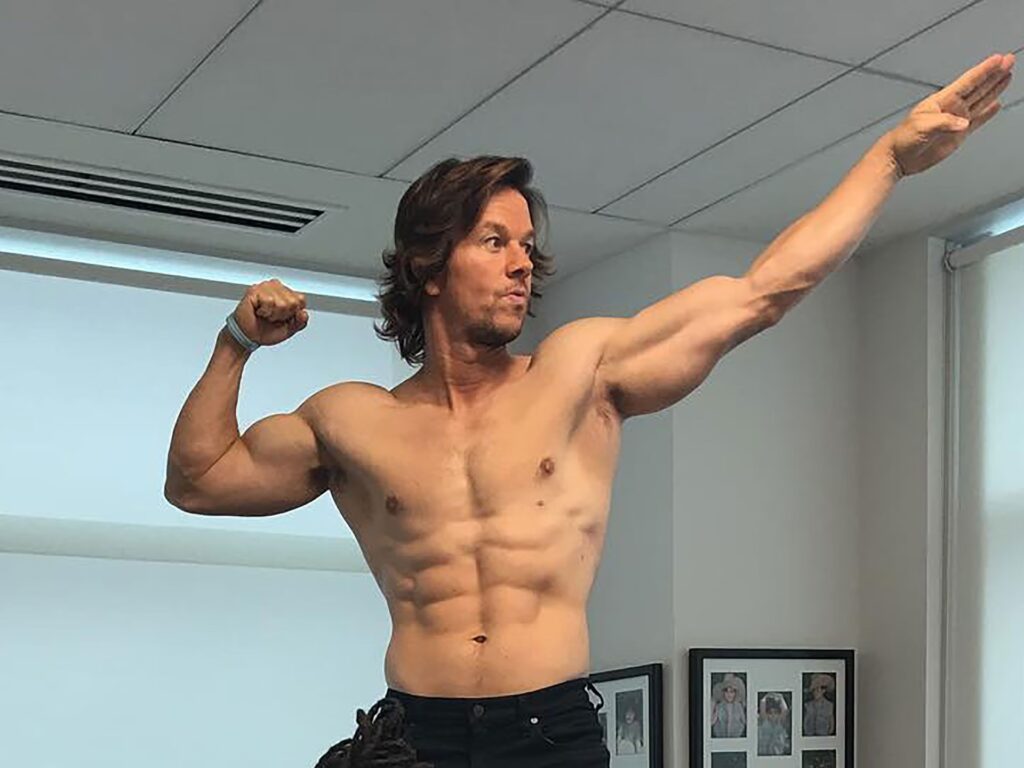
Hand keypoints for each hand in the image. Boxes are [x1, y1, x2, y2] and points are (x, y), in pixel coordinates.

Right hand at [233, 278, 308, 345]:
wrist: (248, 336)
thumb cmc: (265, 330)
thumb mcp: (289, 329)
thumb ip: (301, 322)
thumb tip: (304, 313)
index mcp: (286, 293)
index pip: (301, 300)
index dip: (293, 313)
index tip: (282, 317)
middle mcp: (276, 287)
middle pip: (293, 302)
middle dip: (283, 315)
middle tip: (272, 317)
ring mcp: (265, 287)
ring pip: (282, 303)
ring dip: (273, 314)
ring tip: (265, 314)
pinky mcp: (255, 290)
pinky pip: (269, 301)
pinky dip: (265, 312)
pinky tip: (259, 311)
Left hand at [884, 52, 1014, 176]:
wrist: (899, 158)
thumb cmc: (903, 139)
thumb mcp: (922, 127)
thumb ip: (944, 123)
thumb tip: (963, 124)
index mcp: (942, 101)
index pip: (968, 81)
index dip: (984, 70)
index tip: (998, 59)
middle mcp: (952, 108)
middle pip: (979, 87)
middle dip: (994, 74)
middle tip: (1009, 60)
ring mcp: (956, 120)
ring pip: (981, 100)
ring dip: (994, 89)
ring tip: (1007, 76)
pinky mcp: (958, 134)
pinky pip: (977, 120)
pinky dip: (988, 113)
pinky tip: (996, 105)